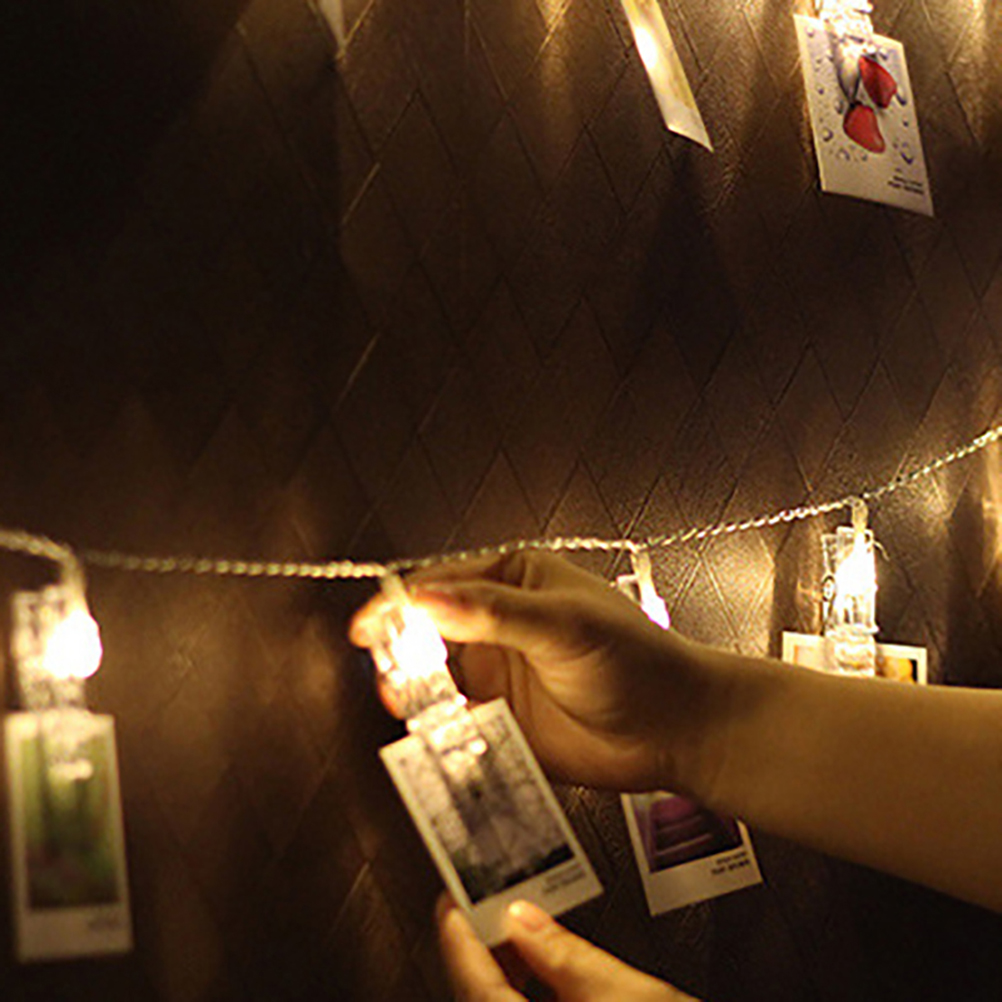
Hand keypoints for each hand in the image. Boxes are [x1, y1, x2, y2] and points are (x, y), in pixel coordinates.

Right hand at [349, 552, 721, 794]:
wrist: (676, 729)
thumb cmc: (637, 661)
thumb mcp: (562, 625)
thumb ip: (492, 614)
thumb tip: (426, 600)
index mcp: (515, 581)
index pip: (441, 584)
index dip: (400, 606)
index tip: (371, 628)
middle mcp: (500, 626)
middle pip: (428, 633)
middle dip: (402, 651)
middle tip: (391, 673)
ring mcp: (500, 674)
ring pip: (435, 680)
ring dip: (416, 692)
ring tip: (412, 705)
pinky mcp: (504, 722)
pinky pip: (455, 724)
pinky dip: (438, 729)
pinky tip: (439, 733)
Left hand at [436, 895, 697, 1001]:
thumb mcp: (628, 991)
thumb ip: (566, 955)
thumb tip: (522, 916)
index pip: (474, 986)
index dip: (458, 937)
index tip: (451, 898)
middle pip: (481, 998)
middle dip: (481, 951)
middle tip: (486, 903)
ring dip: (502, 972)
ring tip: (514, 928)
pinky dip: (522, 992)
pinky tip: (540, 971)